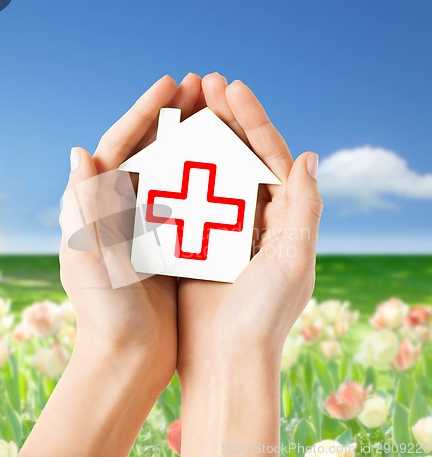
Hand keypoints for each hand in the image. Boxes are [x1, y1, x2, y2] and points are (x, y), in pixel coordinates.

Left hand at [21, 74, 202, 456]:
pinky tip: (229, 163)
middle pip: (148, 150)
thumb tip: (79, 151)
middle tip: (201, 87)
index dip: (143, 112)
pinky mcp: (168, 242)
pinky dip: (205, 179)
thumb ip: (82, 208)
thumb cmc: (105, 314)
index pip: (118, 145)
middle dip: (172, 117)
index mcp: (94, 207)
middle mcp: (119, 209)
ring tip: (218, 114)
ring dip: (193, 141)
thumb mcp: (89, 259)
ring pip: (171, 170)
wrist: (128, 357)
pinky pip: (189, 199)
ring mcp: (146, 223)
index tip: (171, 84)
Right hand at [177, 73, 322, 454]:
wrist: (224, 362)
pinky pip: (185, 200)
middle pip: (241, 158)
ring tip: (182, 107)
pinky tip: (160, 151)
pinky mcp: (195, 244)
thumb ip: (305, 209)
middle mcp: (255, 220)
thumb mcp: (294, 261)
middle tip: (203, 84)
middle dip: (225, 119)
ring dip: (198, 139)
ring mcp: (223, 229)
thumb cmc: (262, 318)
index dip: (254, 119)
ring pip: (210, 174)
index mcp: (283, 219)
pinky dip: (175, 175)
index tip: (232, 88)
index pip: (271, 157)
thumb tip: (308, 156)